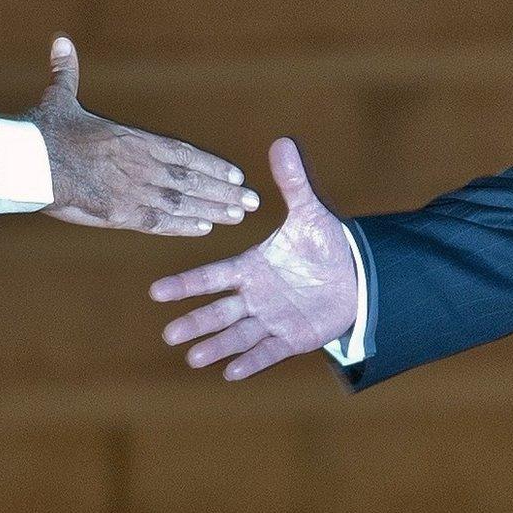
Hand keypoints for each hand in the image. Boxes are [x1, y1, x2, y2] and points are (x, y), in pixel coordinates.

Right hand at [28, 36, 257, 234]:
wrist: (26, 161)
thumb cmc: (41, 130)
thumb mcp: (58, 98)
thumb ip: (67, 73)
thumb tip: (60, 40)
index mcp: (131, 139)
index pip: (182, 153)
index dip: (211, 165)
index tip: (235, 173)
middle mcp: (139, 164)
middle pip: (191, 179)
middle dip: (224, 191)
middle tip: (252, 201)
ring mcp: (131, 189)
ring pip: (181, 201)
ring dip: (212, 209)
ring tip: (238, 216)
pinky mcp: (118, 212)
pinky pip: (158, 221)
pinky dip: (182, 225)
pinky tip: (204, 228)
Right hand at [149, 137, 357, 378]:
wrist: (356, 275)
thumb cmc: (325, 245)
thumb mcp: (309, 212)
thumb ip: (292, 182)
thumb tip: (283, 140)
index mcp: (252, 267)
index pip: (213, 276)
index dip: (186, 284)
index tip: (156, 292)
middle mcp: (256, 296)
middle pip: (219, 310)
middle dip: (195, 323)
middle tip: (169, 335)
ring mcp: (272, 319)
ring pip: (238, 334)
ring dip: (217, 345)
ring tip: (194, 357)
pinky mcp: (293, 338)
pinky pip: (268, 352)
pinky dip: (250, 361)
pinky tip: (230, 372)